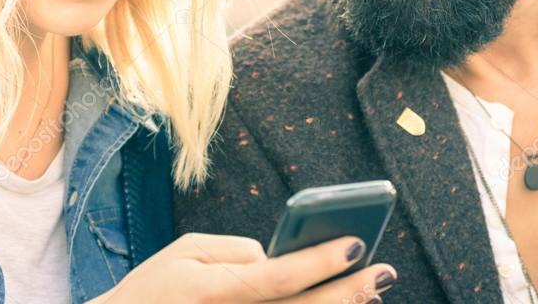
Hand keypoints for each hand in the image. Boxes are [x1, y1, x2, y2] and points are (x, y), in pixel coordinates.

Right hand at [87, 233, 396, 303]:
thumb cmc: (153, 289)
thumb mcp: (186, 252)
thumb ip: (235, 251)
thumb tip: (278, 258)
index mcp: (212, 290)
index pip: (277, 276)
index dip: (319, 261)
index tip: (356, 244)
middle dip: (347, 293)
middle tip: (384, 273)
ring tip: (371, 295)